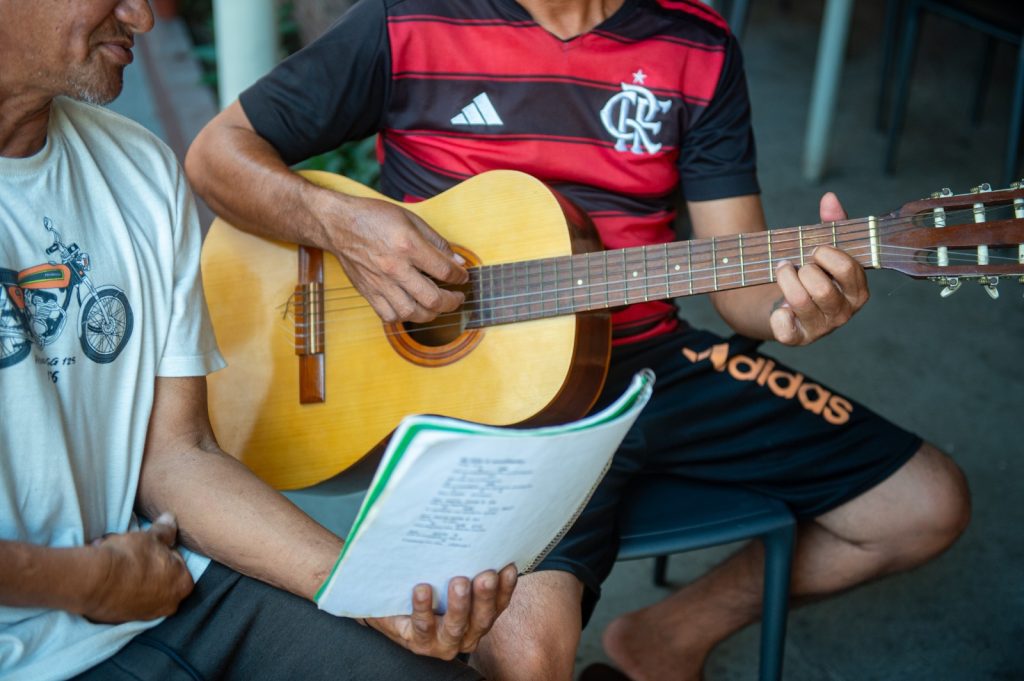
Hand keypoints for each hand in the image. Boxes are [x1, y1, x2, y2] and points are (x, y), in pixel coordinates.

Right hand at [80, 513, 193, 622]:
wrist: (94, 580)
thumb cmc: (131, 556)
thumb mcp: (151, 537)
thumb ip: (165, 530)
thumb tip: (170, 520)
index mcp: (183, 585)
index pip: (176, 562)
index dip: (161, 550)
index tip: (146, 545)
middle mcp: (169, 605)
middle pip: (159, 576)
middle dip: (144, 562)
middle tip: (128, 550)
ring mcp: (146, 615)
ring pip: (140, 586)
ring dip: (129, 573)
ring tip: (113, 557)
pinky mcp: (123, 621)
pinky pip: (124, 598)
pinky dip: (117, 587)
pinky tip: (106, 574)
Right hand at [329, 196, 468, 323]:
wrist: (338, 224)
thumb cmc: (373, 218)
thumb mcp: (411, 219)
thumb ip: (436, 242)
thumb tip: (457, 261)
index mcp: (408, 246)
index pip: (444, 271)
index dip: (460, 277)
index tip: (462, 277)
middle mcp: (394, 268)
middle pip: (432, 299)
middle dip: (452, 302)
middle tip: (457, 297)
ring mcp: (380, 283)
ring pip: (412, 313)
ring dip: (431, 314)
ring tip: (437, 306)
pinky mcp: (368, 292)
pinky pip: (389, 316)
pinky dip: (404, 317)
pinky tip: (411, 307)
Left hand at [365, 564, 516, 659]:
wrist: (392, 613)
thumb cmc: (428, 590)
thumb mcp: (448, 578)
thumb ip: (465, 566)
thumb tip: (477, 534)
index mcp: (480, 617)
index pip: (499, 603)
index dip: (506, 587)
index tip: (508, 566)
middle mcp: (468, 633)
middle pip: (482, 617)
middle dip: (485, 596)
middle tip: (486, 576)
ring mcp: (444, 641)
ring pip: (456, 625)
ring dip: (459, 605)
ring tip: (458, 582)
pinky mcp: (420, 643)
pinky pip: (423, 626)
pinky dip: (423, 608)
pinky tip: (421, 590)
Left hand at [769, 192, 868, 345]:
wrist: (785, 304)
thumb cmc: (811, 273)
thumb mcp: (823, 249)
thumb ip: (831, 224)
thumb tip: (830, 198)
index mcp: (857, 291)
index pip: (848, 270)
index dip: (827, 255)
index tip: (814, 250)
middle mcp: (843, 313)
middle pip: (822, 287)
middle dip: (802, 268)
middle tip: (795, 263)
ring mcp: (821, 328)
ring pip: (799, 301)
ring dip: (784, 279)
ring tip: (782, 271)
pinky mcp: (798, 339)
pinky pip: (786, 328)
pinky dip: (778, 315)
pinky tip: (780, 307)